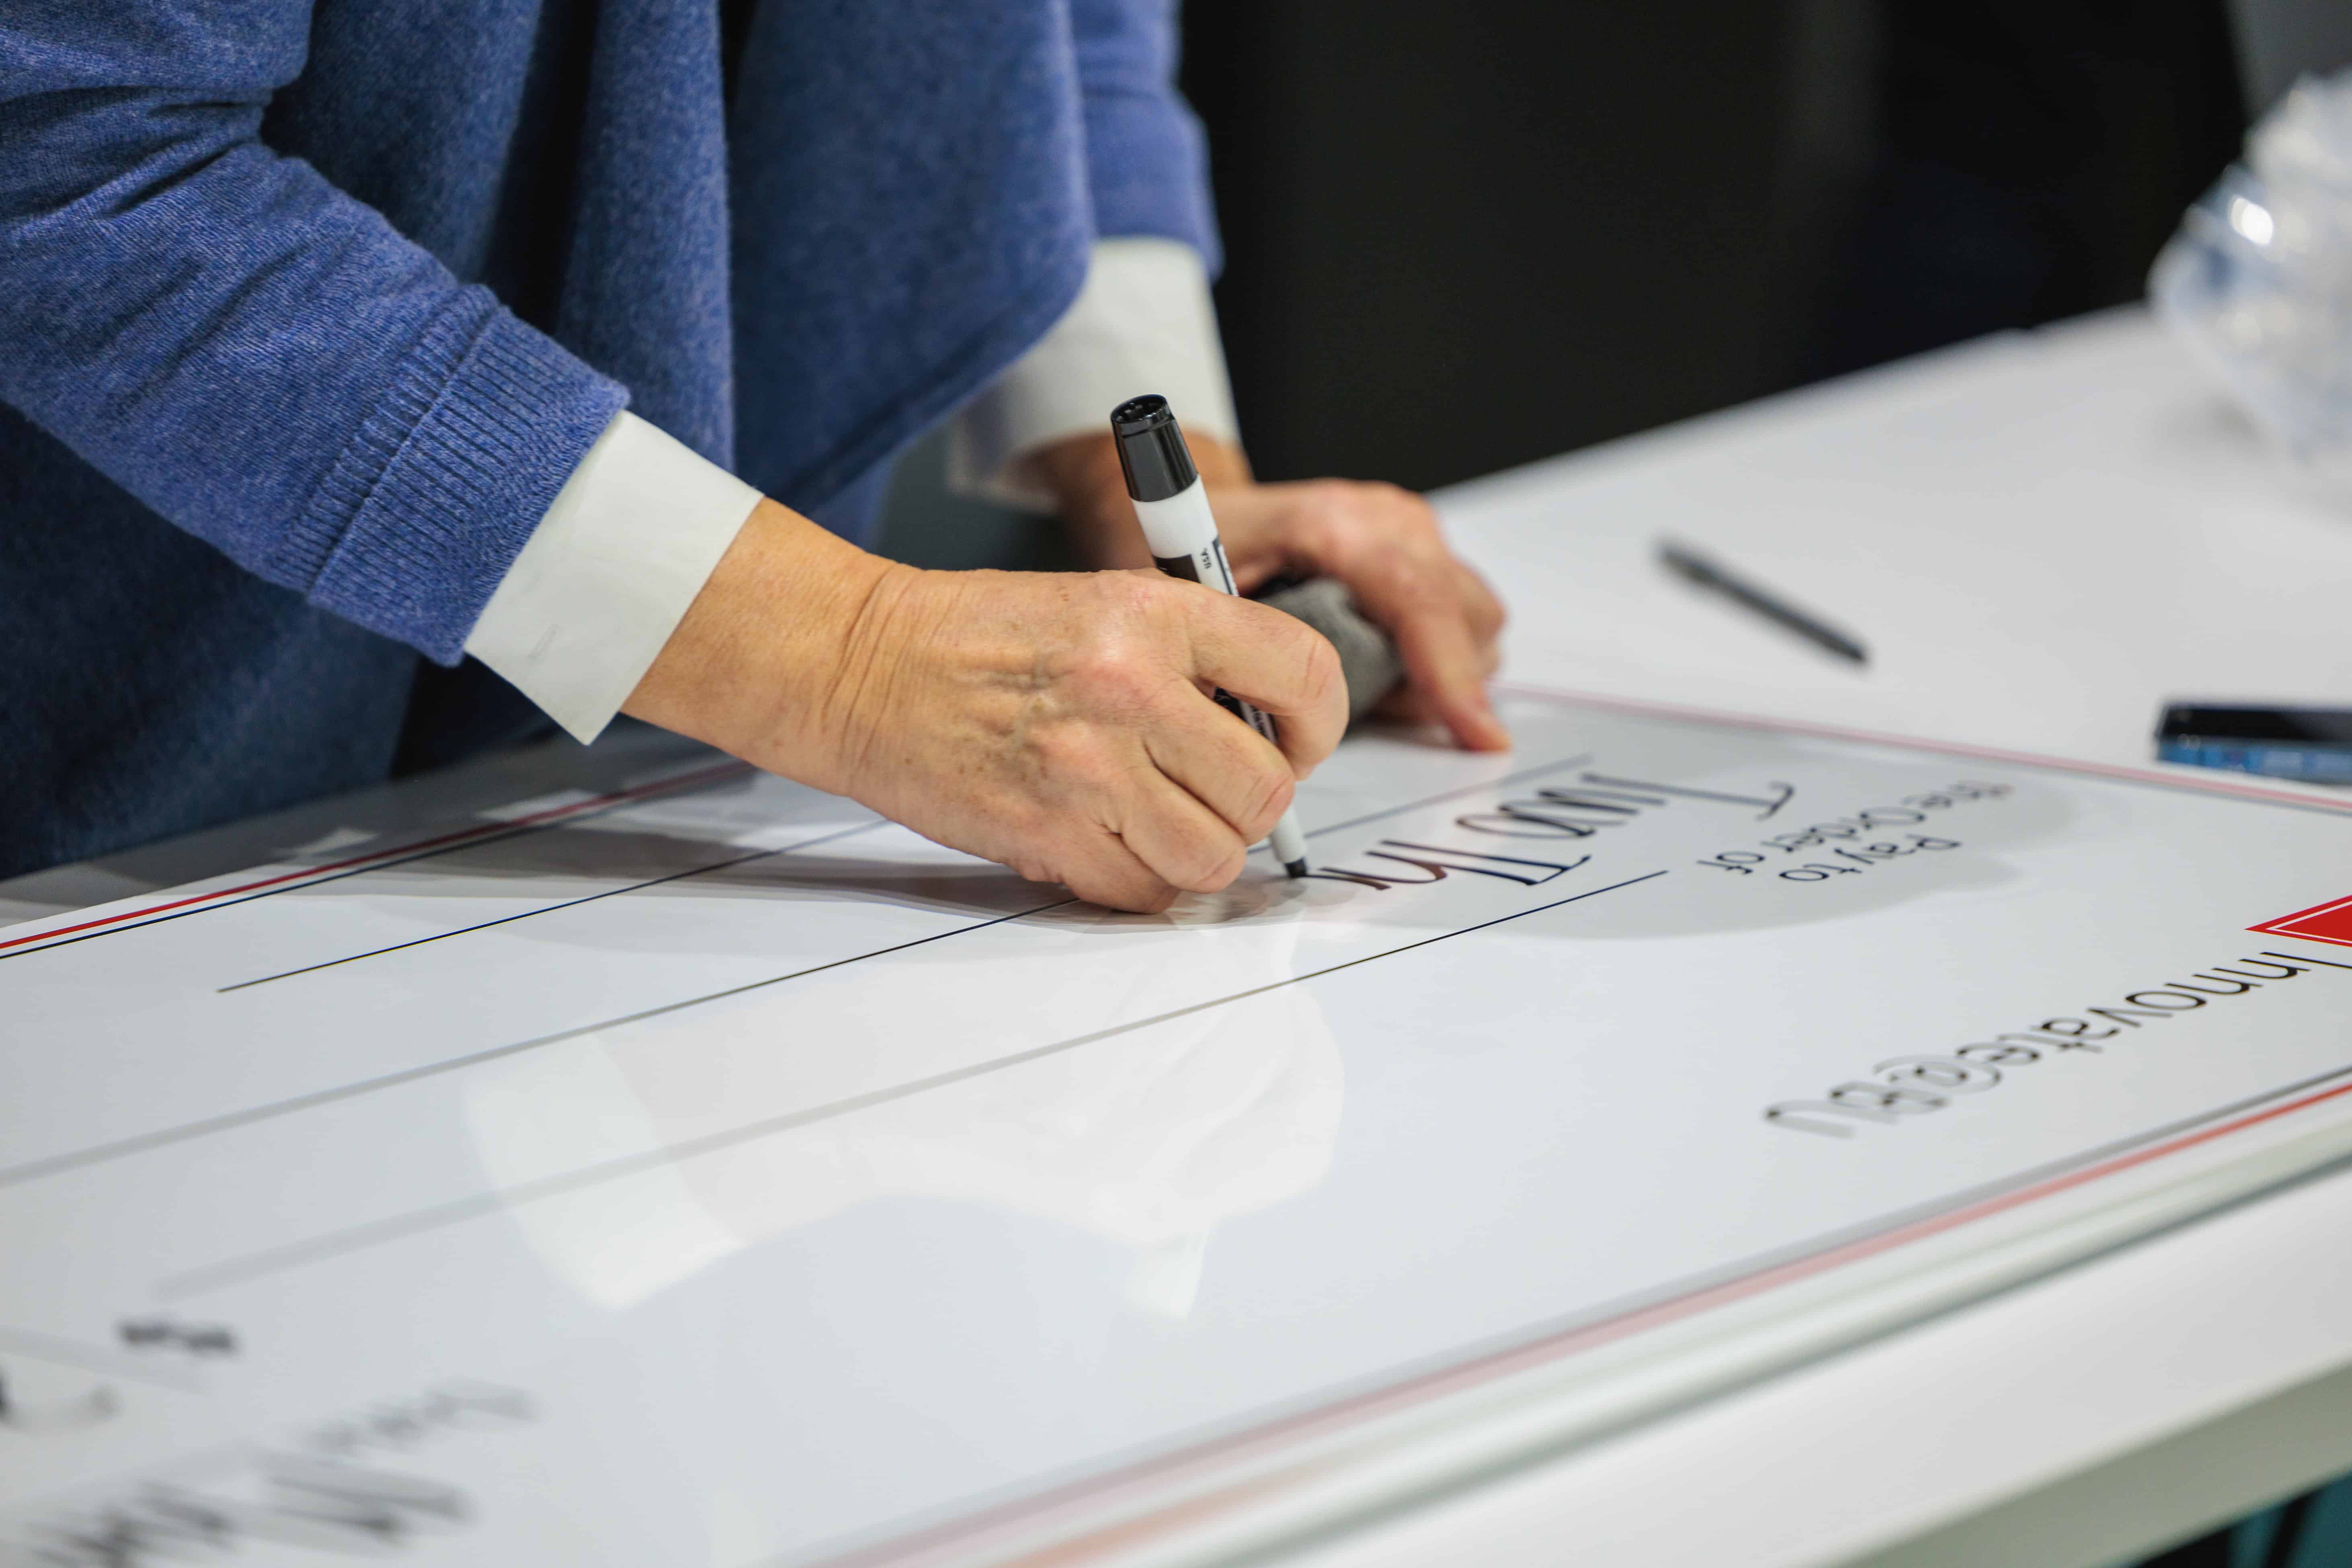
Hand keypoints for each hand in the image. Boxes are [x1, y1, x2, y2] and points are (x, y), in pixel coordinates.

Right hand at [625, 500, 1345, 911]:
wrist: (863, 668)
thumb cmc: (978, 636)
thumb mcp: (1100, 605)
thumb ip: (1190, 660)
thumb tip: (1266, 738)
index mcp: (1153, 617)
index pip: (1303, 674)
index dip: (1316, 724)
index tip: (1293, 740)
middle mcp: (1131, 691)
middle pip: (1265, 790)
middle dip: (1252, 803)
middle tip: (1213, 789)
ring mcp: (1090, 771)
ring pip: (1214, 856)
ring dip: (1197, 850)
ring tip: (1156, 818)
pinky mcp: (1050, 837)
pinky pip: (1146, 892)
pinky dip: (1141, 881)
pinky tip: (1108, 841)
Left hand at [1032, 432, 1509, 750]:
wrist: (1199, 515)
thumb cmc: (1195, 556)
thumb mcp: (1203, 604)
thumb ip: (1249, 658)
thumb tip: (1278, 736)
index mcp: (1334, 524)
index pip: (1417, 597)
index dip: (1450, 673)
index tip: (1475, 735)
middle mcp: (1387, 520)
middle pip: (1466, 616)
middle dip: (1440, 681)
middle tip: (1372, 706)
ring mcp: (1412, 533)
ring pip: (1475, 623)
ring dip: (1437, 671)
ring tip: (1365, 682)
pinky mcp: (1422, 552)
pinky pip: (1461, 619)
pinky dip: (1435, 656)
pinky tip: (1377, 662)